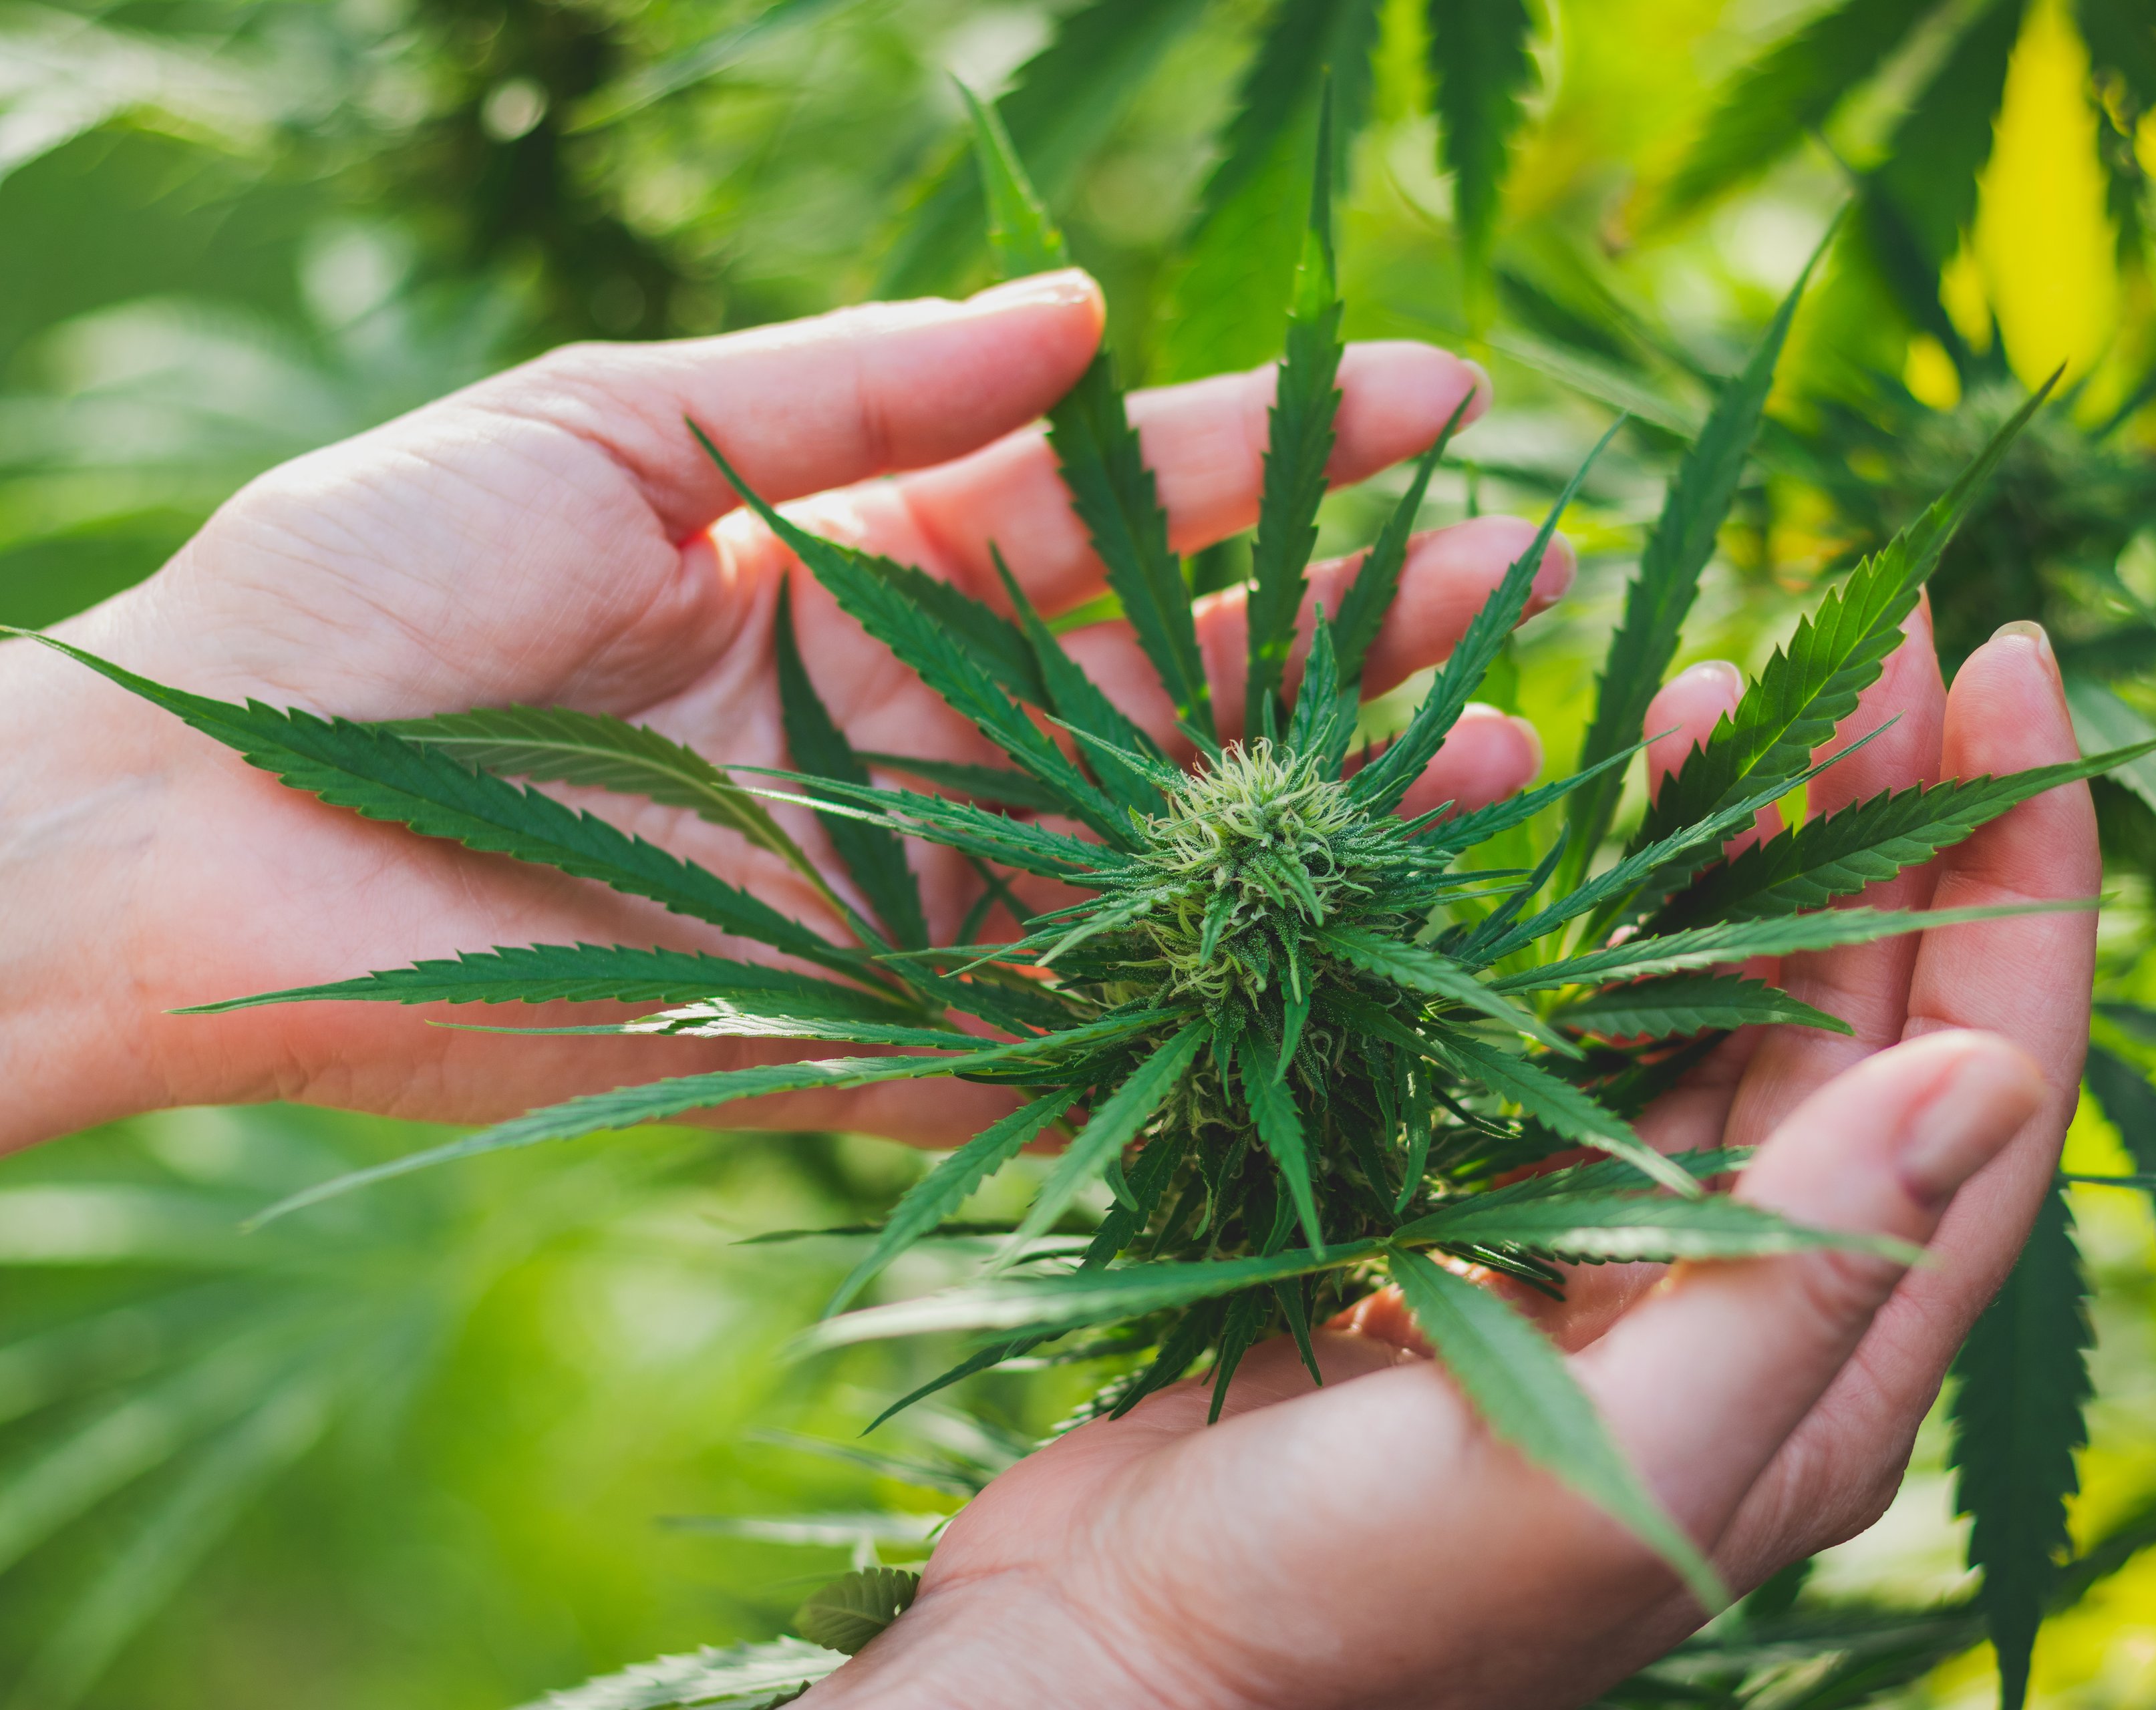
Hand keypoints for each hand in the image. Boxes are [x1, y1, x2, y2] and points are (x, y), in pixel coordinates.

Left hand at [0, 271, 1564, 1150]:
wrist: (187, 825)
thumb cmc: (360, 589)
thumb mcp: (603, 425)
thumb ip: (846, 389)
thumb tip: (1083, 310)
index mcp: (856, 561)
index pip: (1104, 501)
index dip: (1262, 450)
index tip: (1428, 397)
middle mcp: (904, 723)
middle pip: (1165, 673)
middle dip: (1342, 624)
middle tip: (1515, 584)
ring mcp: (891, 884)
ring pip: (1144, 848)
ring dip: (1311, 810)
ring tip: (1489, 761)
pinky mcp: (842, 1035)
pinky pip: (1032, 1040)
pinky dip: (1166, 1019)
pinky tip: (1321, 972)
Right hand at [805, 609, 2097, 1709]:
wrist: (1119, 1667)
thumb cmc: (1348, 1613)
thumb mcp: (1599, 1472)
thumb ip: (1794, 1290)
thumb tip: (1985, 1073)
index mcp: (1816, 1371)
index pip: (1981, 1081)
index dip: (2016, 872)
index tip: (2015, 673)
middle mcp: (1739, 1305)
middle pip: (1865, 1015)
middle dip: (1884, 815)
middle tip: (1880, 630)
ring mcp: (1605, 1258)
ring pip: (1722, 1009)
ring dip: (1744, 846)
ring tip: (1725, 685)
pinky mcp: (1475, 1225)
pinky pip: (1578, 1037)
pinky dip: (1597, 916)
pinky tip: (1578, 818)